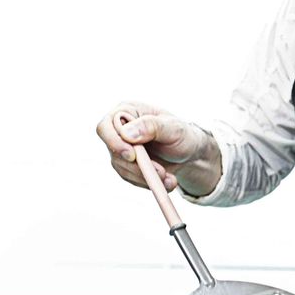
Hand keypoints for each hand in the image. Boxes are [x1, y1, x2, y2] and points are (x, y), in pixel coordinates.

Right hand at [96, 102, 222, 197]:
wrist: (189, 154)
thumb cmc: (182, 134)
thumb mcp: (173, 128)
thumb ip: (151, 126)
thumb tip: (126, 133)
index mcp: (128, 112)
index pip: (106, 126)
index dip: (114, 142)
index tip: (132, 156)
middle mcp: (120, 130)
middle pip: (114, 152)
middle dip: (137, 166)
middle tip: (160, 172)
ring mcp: (122, 150)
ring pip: (122, 168)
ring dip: (145, 177)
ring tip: (169, 178)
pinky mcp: (127, 166)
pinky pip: (131, 178)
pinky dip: (148, 183)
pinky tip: (166, 181)